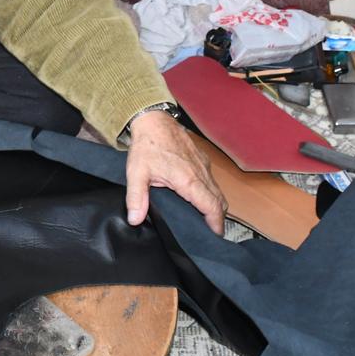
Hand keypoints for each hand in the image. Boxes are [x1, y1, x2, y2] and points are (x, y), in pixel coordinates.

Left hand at [123, 111, 225, 233]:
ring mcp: (203, 165)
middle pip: (219, 201)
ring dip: (215, 205)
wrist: (153, 120)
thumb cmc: (146, 145)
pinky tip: (200, 198)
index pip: (212, 207)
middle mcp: (201, 173)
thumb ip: (136, 198)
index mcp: (189, 180)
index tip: (215, 236)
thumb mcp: (136, 173)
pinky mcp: (201, 159)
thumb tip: (135, 220)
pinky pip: (212, 181)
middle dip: (218, 218)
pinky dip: (211, 193)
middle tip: (211, 232)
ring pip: (217, 191)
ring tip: (208, 219)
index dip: (216, 224)